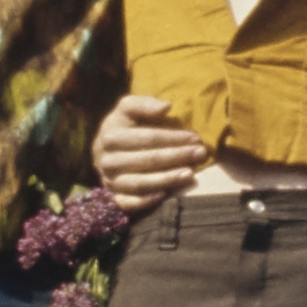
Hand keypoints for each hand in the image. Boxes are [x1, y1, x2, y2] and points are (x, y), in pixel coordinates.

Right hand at [92, 91, 211, 205]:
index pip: (147, 138)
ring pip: (140, 183)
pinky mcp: (113, 197)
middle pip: (147, 160)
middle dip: (177, 156)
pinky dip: (145, 201)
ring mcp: (109, 181)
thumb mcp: (128, 108)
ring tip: (190, 173)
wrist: (106, 151)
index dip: (173, 138)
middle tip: (201, 154)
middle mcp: (106, 160)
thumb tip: (167, 107)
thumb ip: (145, 104)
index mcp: (110, 136)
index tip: (196, 138)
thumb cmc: (124, 126)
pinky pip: (128, 203)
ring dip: (167, 179)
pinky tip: (166, 195)